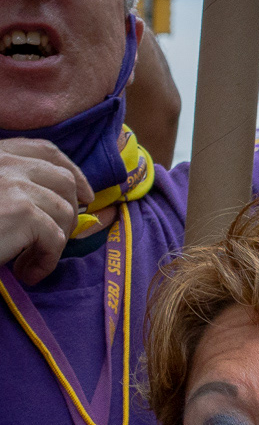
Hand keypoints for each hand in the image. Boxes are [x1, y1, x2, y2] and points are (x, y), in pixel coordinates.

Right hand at [0, 140, 89, 283]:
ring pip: (64, 212)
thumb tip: (75, 202)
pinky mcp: (23, 212)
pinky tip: (27, 273)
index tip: (85, 195)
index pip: (46, 151)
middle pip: (64, 180)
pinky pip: (56, 239)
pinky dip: (47, 262)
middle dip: (71, 211)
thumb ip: (16, 187)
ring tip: (32, 261)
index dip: (73, 172)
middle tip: (60, 239)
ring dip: (56, 242)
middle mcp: (4, 162)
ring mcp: (14, 185)